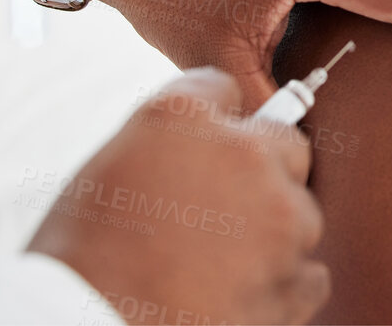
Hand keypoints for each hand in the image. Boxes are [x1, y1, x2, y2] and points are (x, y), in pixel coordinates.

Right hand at [26, 69, 326, 324]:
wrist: (87, 324)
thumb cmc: (81, 258)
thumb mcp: (108, 172)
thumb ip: (169, 144)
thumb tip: (203, 146)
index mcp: (181, 118)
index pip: (222, 89)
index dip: (215, 122)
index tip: (209, 145)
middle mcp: (241, 153)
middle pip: (286, 146)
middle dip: (264, 171)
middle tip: (220, 211)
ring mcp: (276, 214)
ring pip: (300, 213)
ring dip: (272, 233)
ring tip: (217, 266)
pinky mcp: (293, 275)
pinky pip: (309, 273)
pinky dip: (283, 284)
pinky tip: (239, 294)